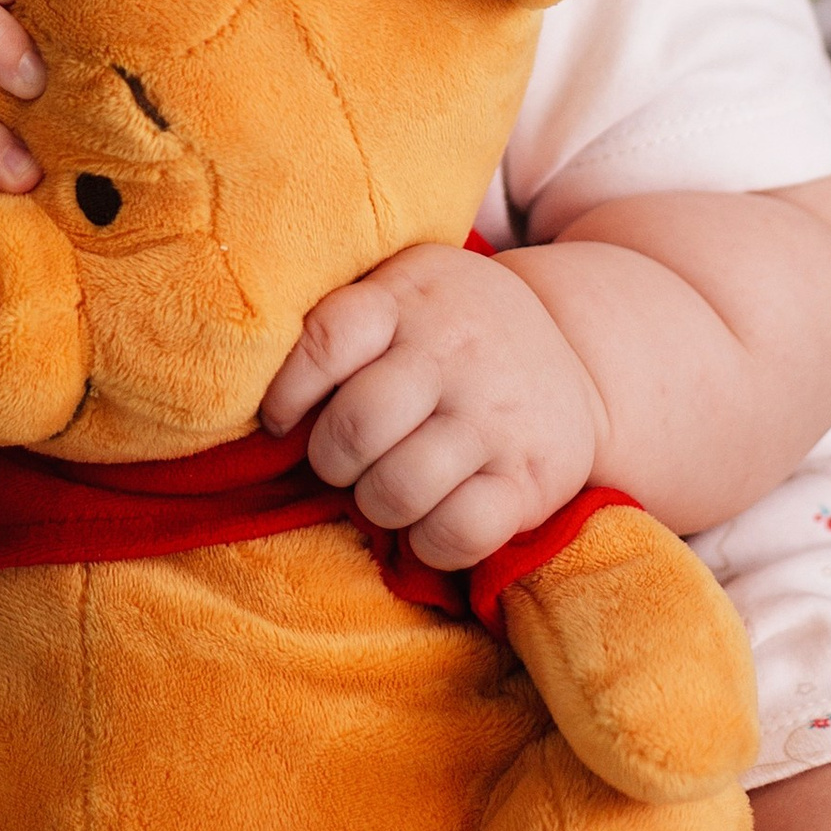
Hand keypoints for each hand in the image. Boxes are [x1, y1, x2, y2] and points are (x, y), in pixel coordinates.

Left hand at [260, 243, 602, 569]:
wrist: (582, 354)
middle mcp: (455, 352)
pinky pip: (458, 532)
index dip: (288, 390)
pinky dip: (429, 542)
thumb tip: (248, 375)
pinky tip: (429, 520)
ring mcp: (496, 417)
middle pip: (357, 426)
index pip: (327, 338)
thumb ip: (340, 316)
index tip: (281, 417)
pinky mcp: (531, 477)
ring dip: (375, 504)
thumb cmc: (455, 328)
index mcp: (410, 297)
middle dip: (332, 459)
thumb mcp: (405, 288)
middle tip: (344, 459)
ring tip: (385, 488)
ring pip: (399, 488)